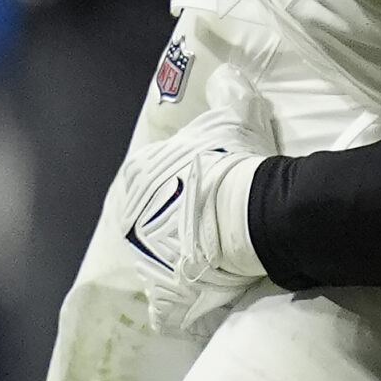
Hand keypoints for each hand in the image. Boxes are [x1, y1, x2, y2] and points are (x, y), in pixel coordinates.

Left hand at [119, 70, 275, 335]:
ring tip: (206, 256)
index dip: (169, 181)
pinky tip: (196, 299)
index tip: (193, 183)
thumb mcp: (233, 118)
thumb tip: (226, 73)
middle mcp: (129, 220)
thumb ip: (225, 94)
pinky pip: (166, 305)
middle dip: (167, 222)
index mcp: (136, 178)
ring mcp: (144, 261)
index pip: (143, 177)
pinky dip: (177, 306)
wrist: (251, 213)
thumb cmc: (234, 163)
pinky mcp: (164, 293)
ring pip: (155, 260)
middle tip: (201, 221)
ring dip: (174, 259)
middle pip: (146, 221)